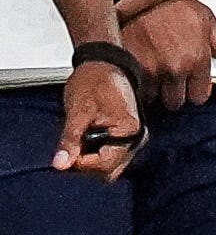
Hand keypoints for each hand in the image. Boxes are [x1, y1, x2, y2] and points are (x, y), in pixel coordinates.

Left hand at [54, 60, 139, 179]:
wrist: (104, 64)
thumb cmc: (94, 81)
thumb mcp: (78, 110)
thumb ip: (70, 140)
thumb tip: (60, 164)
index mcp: (129, 132)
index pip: (104, 165)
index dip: (80, 163)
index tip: (64, 155)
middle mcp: (136, 138)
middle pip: (109, 170)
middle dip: (86, 165)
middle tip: (70, 149)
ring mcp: (133, 138)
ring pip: (110, 166)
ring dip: (91, 159)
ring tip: (78, 141)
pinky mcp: (126, 137)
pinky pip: (111, 156)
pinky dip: (95, 153)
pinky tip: (85, 140)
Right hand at [123, 0, 215, 112]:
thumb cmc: (170, 2)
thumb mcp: (205, 19)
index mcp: (196, 59)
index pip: (200, 97)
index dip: (195, 91)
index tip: (192, 86)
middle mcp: (174, 69)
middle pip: (175, 102)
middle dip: (174, 93)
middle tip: (171, 78)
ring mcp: (148, 70)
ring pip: (152, 98)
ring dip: (153, 89)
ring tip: (154, 70)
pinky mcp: (127, 67)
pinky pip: (133, 88)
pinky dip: (136, 83)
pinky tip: (139, 69)